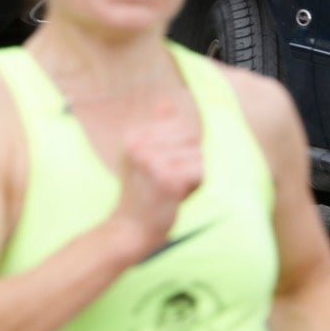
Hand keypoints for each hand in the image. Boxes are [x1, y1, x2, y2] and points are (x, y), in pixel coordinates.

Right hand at [108, 101, 203, 255]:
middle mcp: (140, 144)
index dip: (182, 149)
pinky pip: (200, 173)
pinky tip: (177, 197)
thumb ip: (158, 128)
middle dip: (190, 161)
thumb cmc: (141, 192)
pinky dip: (196, 187)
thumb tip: (166, 102)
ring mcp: (152, 161)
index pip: (181, 126)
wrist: (129, 228)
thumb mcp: (142, 155)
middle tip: (169, 181)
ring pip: (198, 156)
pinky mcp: (168, 179)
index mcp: (133, 136)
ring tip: (172, 190)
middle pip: (192, 138)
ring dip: (193, 175)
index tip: (162, 168)